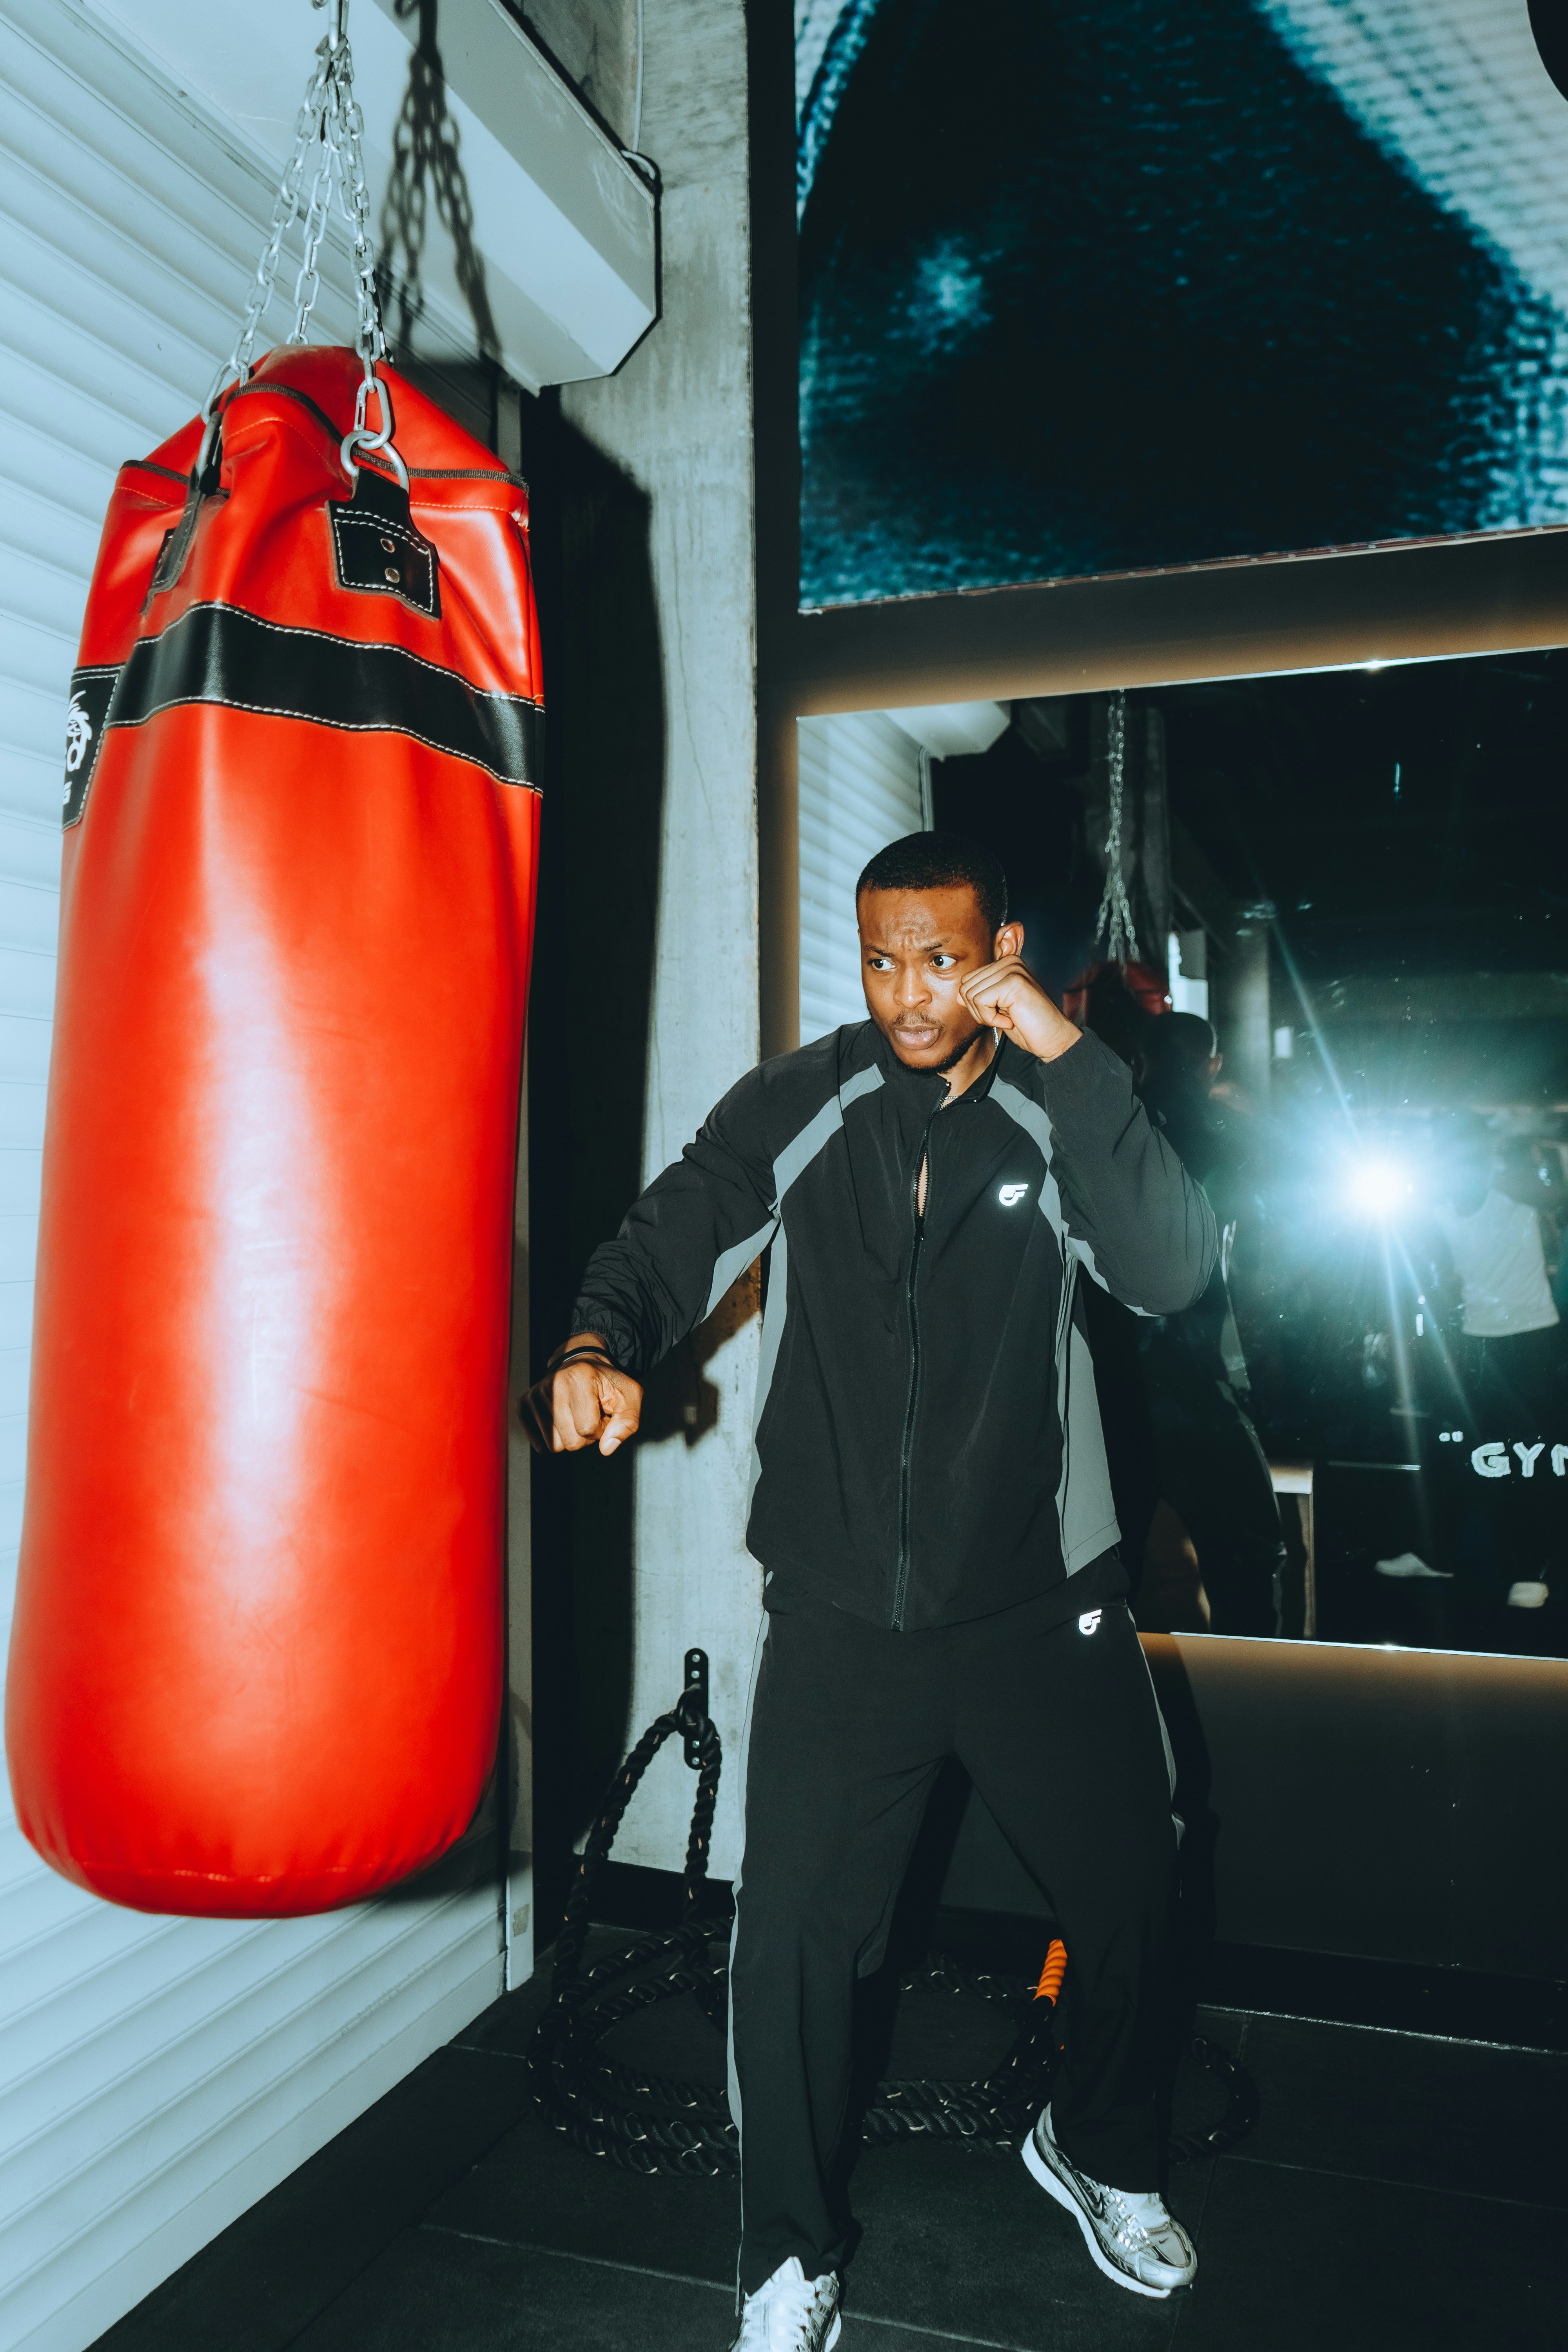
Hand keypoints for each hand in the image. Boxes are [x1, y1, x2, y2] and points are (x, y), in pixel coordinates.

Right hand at [521, 1334, 642, 1456]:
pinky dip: (553, 1438)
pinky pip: (538, 1444)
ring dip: (570, 1436)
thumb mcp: (630, 1396)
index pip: (588, 1429)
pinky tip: (561, 1421)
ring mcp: (535, 1394)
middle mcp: (553, 1383)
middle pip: (570, 1441)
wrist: (581, 1364)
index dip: (601, 1428)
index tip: (603, 1413)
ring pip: (554, 1445)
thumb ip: (627, 1423)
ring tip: (576, 1415)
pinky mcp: (524, 1404)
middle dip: (586, 1435)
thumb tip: (606, 1448)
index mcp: (580, 1377)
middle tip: (589, 1415)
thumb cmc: (606, 1382)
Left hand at [958, 955, 1080, 1062]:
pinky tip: (1011, 1021)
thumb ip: (980, 996)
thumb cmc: (1027, 1025)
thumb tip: (958, 995)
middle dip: (978, 1010)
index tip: (1000, 1013)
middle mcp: (1009, 962)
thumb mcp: (997, 1008)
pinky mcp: (1014, 981)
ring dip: (985, 1015)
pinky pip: (980, 1001)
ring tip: (1008, 1019)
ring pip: (970, 994)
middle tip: (1003, 1018)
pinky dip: (991, 1018)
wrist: (1052, 1039)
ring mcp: (1013, 969)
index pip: (967, 980)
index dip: (976, 1004)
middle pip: (965, 986)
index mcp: (1005, 964)